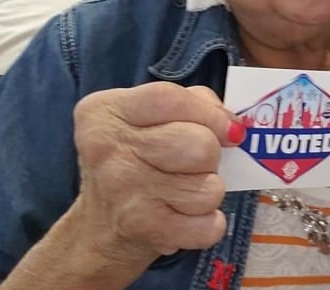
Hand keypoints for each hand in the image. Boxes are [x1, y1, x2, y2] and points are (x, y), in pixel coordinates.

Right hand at [70, 82, 244, 266]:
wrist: (97, 230)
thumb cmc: (134, 162)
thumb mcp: (145, 120)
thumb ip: (190, 105)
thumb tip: (232, 126)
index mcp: (104, 113)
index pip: (170, 99)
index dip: (210, 114)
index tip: (230, 130)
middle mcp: (107, 150)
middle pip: (199, 144)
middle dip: (212, 155)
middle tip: (197, 165)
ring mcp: (123, 193)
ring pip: (209, 188)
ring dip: (209, 191)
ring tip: (185, 193)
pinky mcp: (143, 230)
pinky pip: (208, 225)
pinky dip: (208, 224)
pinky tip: (185, 219)